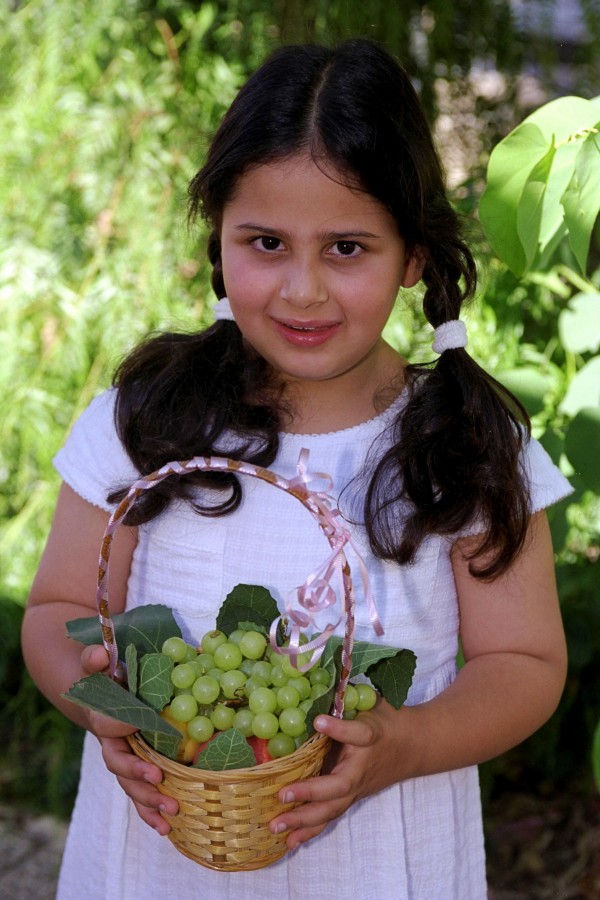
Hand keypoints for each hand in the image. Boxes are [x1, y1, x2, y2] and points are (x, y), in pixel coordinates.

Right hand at [81, 645, 178, 834]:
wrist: (100, 695)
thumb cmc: (104, 678)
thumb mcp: (96, 665)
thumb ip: (94, 660)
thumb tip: (99, 655)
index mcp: (102, 717)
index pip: (107, 725)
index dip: (119, 727)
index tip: (134, 725)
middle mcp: (111, 744)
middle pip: (120, 766)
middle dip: (139, 777)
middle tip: (160, 782)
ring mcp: (123, 760)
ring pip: (131, 786)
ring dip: (149, 801)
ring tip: (171, 814)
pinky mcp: (135, 770)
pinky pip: (141, 794)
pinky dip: (151, 812)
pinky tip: (167, 827)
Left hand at [269, 698, 411, 849]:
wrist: (416, 746)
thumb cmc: (389, 719)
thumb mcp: (372, 701)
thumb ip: (348, 697)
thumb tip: (316, 681)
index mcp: (371, 736)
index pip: (359, 734)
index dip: (339, 728)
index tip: (320, 720)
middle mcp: (363, 768)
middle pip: (339, 786)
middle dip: (310, 792)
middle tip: (282, 795)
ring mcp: (357, 788)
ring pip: (332, 808)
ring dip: (304, 820)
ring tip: (277, 828)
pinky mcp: (351, 798)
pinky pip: (330, 816)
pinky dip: (309, 830)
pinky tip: (289, 842)